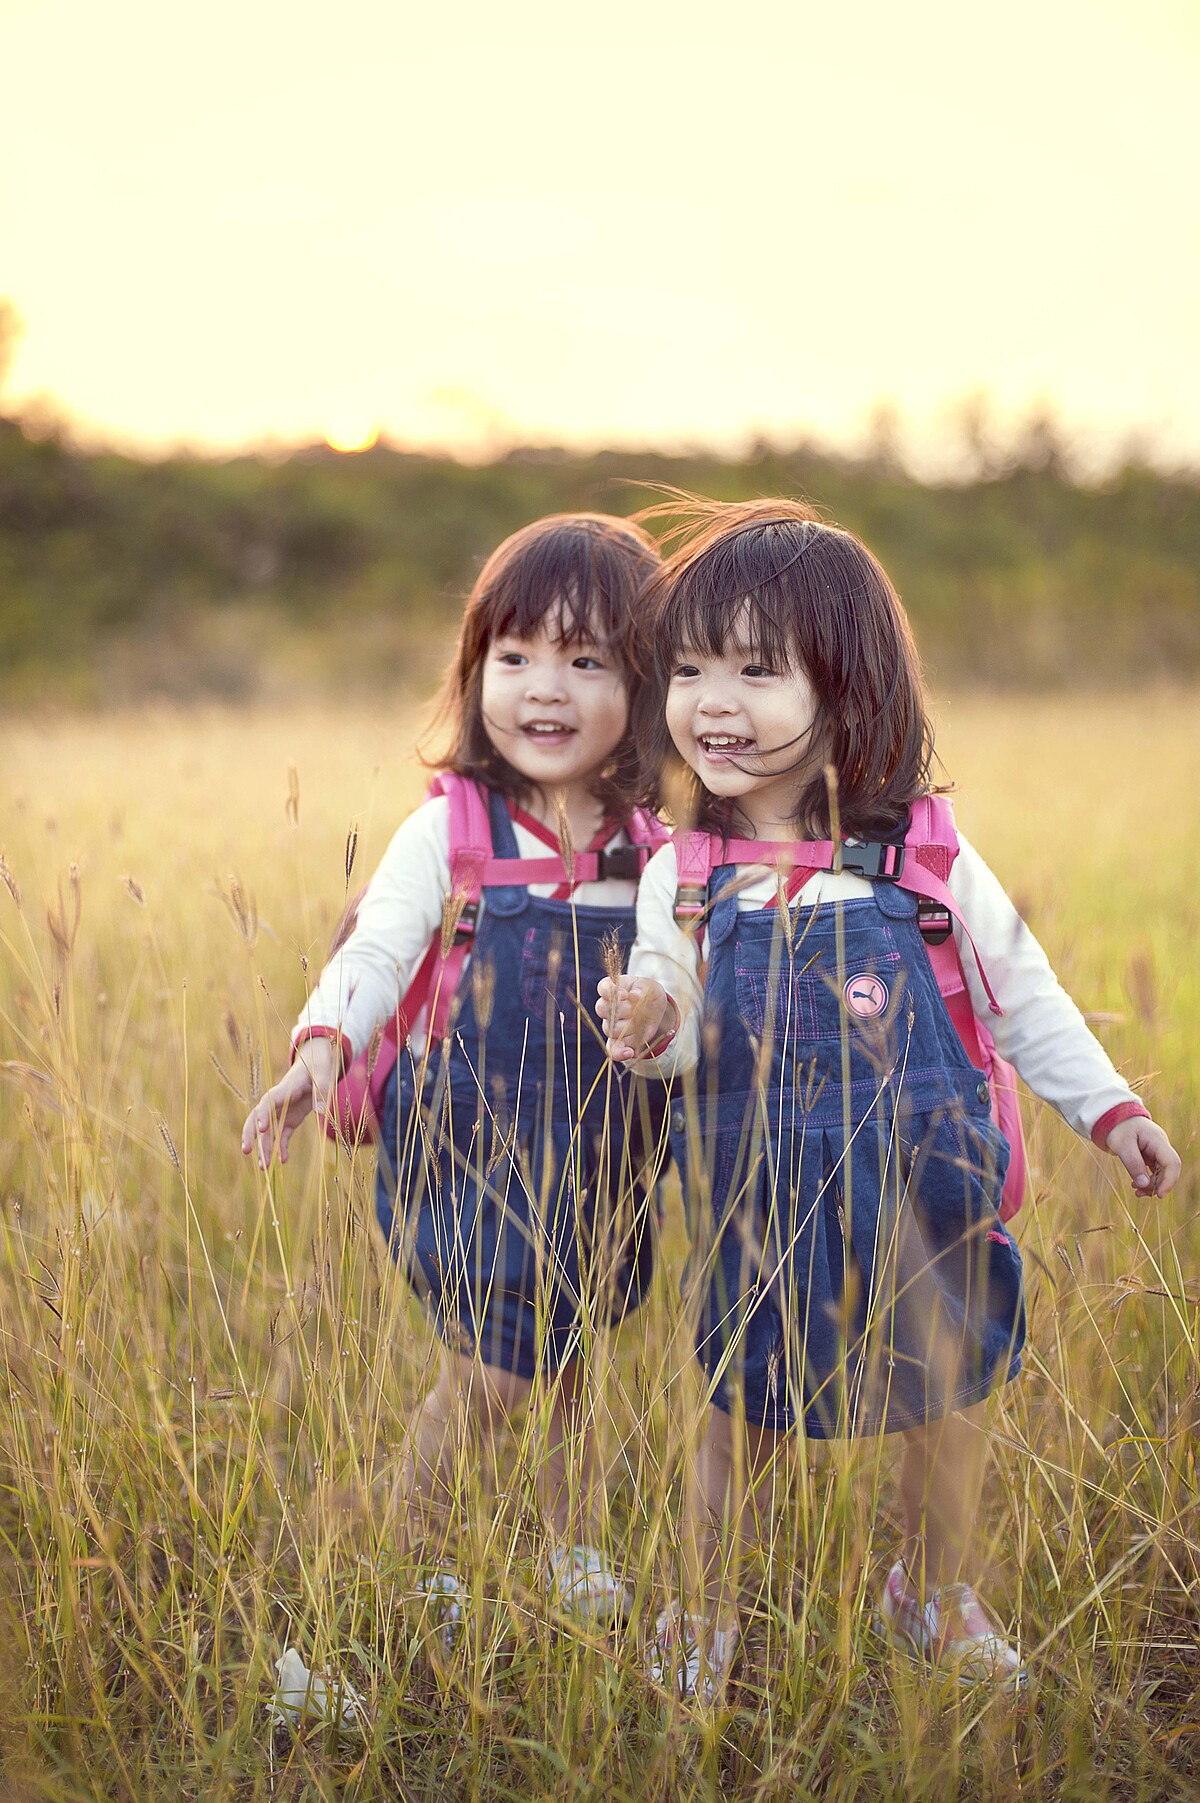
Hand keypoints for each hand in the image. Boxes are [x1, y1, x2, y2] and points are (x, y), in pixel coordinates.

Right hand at [241, 1039, 338, 1167]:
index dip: (263, 1114)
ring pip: (267, 1132)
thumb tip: (322, 1111)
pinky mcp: (289, 1120)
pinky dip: (281, 1148)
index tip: (261, 1129)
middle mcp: (278, 1102)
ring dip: (264, 1148)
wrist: (316, 1065)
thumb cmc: (319, 1067)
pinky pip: (281, 1136)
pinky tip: (283, 1161)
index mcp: (285, 1089)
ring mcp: (282, 1112)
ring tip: (263, 1168)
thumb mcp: (324, 1076)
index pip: (268, 1102)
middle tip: (246, 1151)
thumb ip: (323, 1092)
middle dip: (250, 1135)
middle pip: (257, 1118)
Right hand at [596, 975, 676, 1062]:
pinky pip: (612, 1050)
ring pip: (610, 1029)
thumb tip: (634, 995)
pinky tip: (629, 1052)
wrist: (655, 1009)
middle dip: (621, 1010)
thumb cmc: (649, 994)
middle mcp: (607, 1007)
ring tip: (641, 1023)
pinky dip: (619, 1053)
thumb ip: (641, 989)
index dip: (610, 992)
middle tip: (635, 1009)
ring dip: (627, 1028)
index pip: (604, 988)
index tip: (624, 995)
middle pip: (603, 1009)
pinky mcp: (618, 1041)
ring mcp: (611, 1025)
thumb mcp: (650, 987)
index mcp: (613, 989)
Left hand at [1106, 1116, 1180, 1197]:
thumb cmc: (1118, 1127)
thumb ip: (1133, 1164)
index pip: (1172, 1162)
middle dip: (1158, 1185)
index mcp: (1157, 1140)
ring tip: (1136, 1191)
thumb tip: (1144, 1185)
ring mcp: (1157, 1150)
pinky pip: (1155, 1171)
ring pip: (1162, 1172)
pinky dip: (1147, 1179)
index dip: (1169, 1180)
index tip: (1159, 1194)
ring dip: (1152, 1184)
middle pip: (1169, 1170)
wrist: (1113, 1116)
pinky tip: (1136, 1185)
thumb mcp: (1122, 1145)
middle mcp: (1161, 1145)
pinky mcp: (1152, 1155)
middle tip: (1139, 1193)